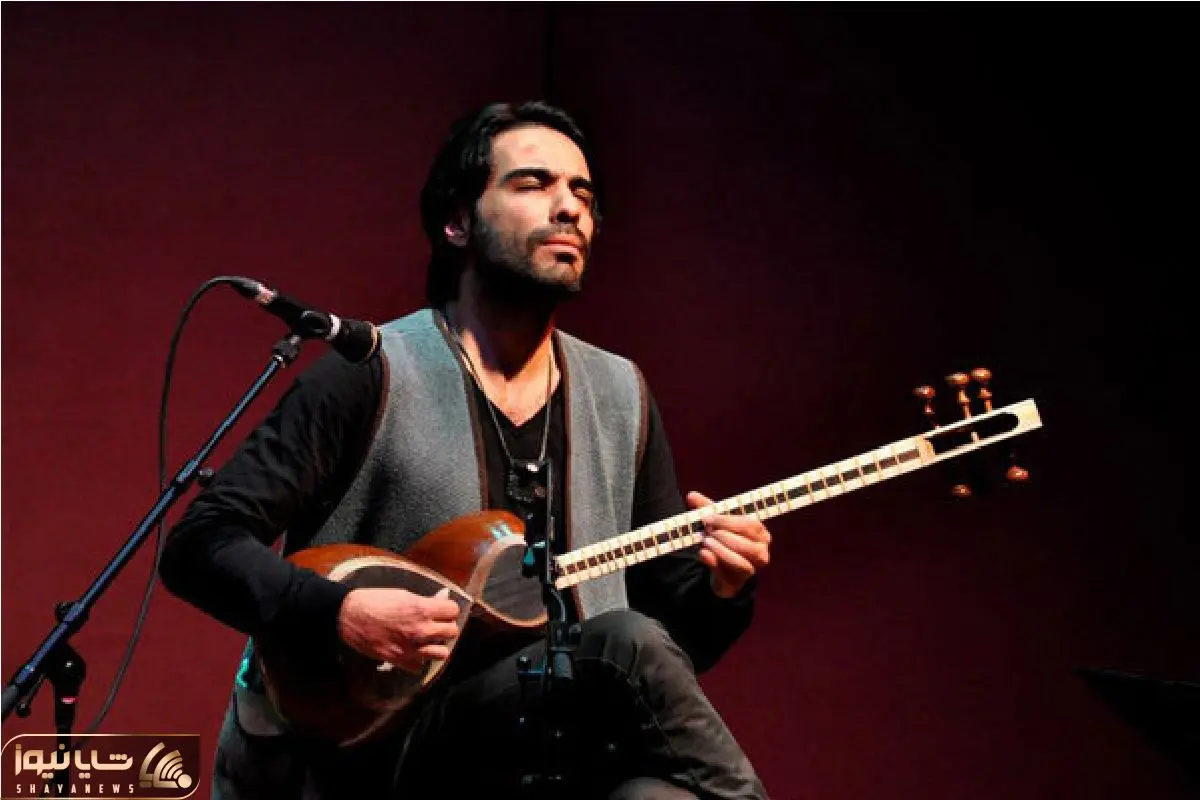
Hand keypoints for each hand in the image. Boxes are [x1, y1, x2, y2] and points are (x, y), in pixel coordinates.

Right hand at [337, 587, 461, 672]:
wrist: (349, 617)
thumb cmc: (374, 601)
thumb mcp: (402, 594)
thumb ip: (424, 602)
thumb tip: (440, 602)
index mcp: (421, 609)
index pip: (453, 610)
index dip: (448, 609)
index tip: (442, 610)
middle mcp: (421, 630)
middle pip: (451, 632)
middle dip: (445, 626)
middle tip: (436, 624)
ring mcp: (412, 648)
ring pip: (442, 653)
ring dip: (437, 645)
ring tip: (428, 640)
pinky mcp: (400, 661)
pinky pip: (421, 666)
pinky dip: (418, 660)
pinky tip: (413, 651)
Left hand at [687, 491, 771, 598]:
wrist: (720, 569)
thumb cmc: (723, 540)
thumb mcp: (715, 522)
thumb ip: (705, 509)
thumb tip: (691, 495)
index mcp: (759, 532)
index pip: (749, 523)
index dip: (727, 520)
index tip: (707, 518)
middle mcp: (761, 550)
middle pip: (747, 542)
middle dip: (724, 535)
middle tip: (706, 531)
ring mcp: (753, 567)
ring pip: (742, 559)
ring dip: (721, 549)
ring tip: (705, 542)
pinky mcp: (740, 580)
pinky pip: (731, 573)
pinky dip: (716, 562)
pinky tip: (704, 554)